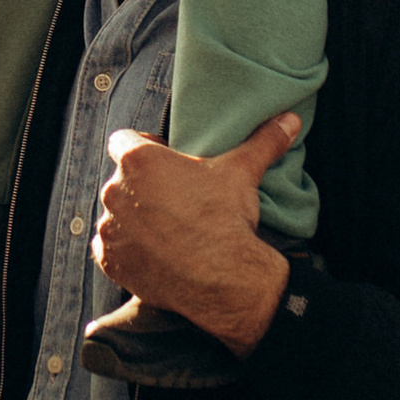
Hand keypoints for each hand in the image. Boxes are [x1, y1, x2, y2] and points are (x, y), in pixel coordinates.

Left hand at [94, 112, 296, 352]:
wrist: (222, 279)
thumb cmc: (226, 218)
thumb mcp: (243, 171)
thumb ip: (263, 141)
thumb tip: (290, 120)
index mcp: (138, 160)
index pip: (123, 140)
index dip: (144, 147)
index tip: (166, 163)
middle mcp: (114, 191)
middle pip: (121, 179)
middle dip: (142, 187)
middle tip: (173, 200)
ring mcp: (109, 228)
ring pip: (116, 214)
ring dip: (133, 218)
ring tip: (166, 229)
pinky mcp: (108, 260)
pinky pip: (111, 247)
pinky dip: (127, 249)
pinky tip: (154, 252)